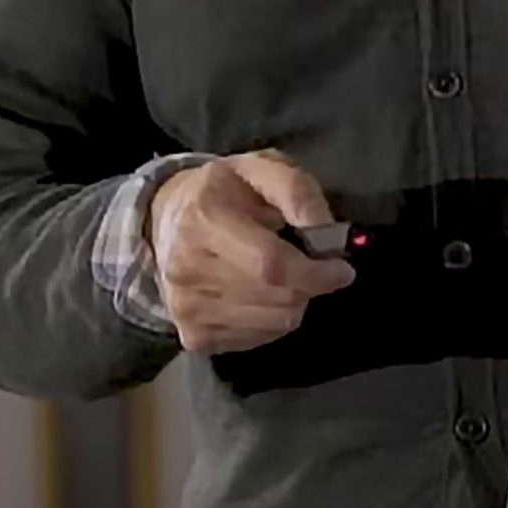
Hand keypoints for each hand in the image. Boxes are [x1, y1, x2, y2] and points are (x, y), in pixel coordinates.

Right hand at [149, 149, 355, 354]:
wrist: (165, 221)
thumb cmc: (224, 191)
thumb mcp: (260, 167)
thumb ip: (295, 190)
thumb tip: (323, 229)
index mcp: (203, 219)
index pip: (270, 264)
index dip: (315, 273)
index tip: (342, 270)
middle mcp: (187, 269)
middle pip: (276, 298)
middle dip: (310, 285)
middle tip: (313, 267)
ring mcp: (186, 309)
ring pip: (273, 323)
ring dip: (294, 302)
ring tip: (282, 276)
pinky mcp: (193, 337)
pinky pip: (258, 340)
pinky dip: (274, 320)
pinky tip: (261, 294)